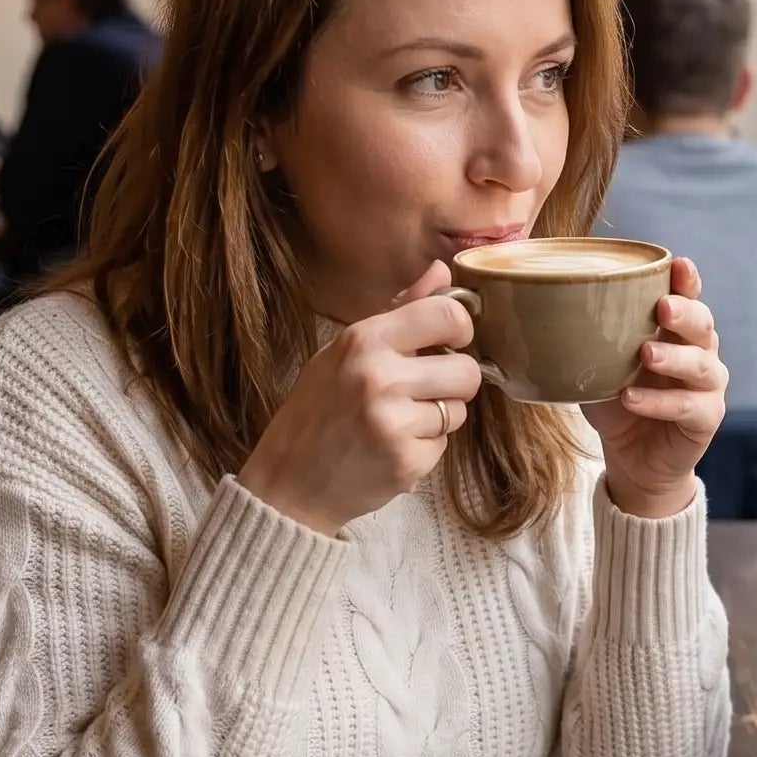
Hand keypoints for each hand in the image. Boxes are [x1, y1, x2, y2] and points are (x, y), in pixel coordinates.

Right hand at [239, 261, 482, 536]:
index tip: (452, 340)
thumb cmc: (316, 411)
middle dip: (454, 382)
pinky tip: (391, 448)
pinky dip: (425, 448)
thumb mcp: (343, 351)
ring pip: (458, 410)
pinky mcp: (407, 462)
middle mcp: (381, 378)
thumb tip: (442, 272)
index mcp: (364, 341)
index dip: (461, 328)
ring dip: (439, 417)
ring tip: (397, 422)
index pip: (447, 314)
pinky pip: (443, 445)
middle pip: (466, 370)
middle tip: (424, 391)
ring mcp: (395, 423)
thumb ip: (399, 312)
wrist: (289, 483)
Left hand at [584, 257, 726, 518]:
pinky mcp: (705, 419)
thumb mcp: (598, 366)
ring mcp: (707, 386)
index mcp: (676, 331)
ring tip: (645, 354)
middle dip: (684, 312)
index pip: (689, 297)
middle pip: (703, 325)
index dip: (687, 280)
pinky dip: (658, 403)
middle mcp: (700, 352)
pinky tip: (630, 398)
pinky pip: (687, 407)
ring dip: (674, 356)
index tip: (678, 265)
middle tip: (661, 307)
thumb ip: (584, 339)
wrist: (631, 459)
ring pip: (701, 364)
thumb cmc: (617, 402)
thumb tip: (534, 308)